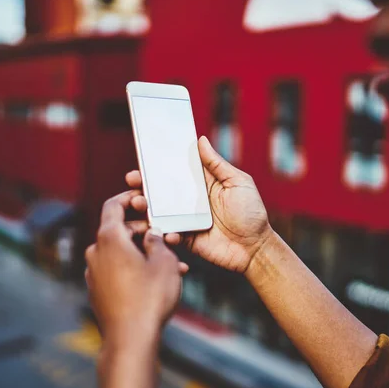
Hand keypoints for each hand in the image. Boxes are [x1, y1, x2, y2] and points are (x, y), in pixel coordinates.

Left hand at [85, 192, 187, 342]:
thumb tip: (152, 235)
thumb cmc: (149, 297)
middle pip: (120, 231)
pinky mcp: (97, 290)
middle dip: (145, 232)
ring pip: (121, 253)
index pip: (113, 205)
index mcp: (109, 238)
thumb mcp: (164, 262)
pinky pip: (117, 271)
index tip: (141, 197)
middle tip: (168, 237)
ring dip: (144, 254)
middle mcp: (96, 252)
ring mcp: (93, 273)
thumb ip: (158, 241)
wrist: (131, 338)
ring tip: (173, 264)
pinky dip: (135, 269)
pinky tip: (157, 280)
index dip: (128, 197)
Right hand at [125, 136, 272, 273]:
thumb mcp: (238, 183)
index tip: (144, 155)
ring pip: (159, 211)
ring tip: (138, 202)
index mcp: (201, 184)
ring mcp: (186, 219)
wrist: (255, 248)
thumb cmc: (251, 213)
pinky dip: (162, 231)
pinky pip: (168, 233)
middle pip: (161, 190)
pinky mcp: (185, 238)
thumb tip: (201, 139)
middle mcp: (190, 200)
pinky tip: (162, 229)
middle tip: (133, 178)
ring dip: (146, 207)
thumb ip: (217, 164)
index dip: (159, 164)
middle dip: (144, 184)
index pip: (176, 170)